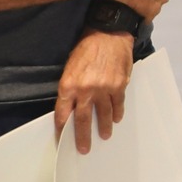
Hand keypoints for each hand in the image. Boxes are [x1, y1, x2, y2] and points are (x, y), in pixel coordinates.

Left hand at [55, 30, 133, 154]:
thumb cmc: (86, 47)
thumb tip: (72, 106)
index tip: (63, 139)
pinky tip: (117, 118)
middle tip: (84, 149)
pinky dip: (117, 112)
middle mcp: (85, 90)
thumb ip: (70, 88)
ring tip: (104, 135)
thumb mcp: (70, 67)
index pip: (63, 114)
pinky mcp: (119, 84)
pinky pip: (118, 103)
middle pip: (83, 119)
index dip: (63, 128)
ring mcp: (104, 88)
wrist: (108, 32)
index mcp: (68, 85)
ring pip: (103, 114)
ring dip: (104, 126)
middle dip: (83, 136)